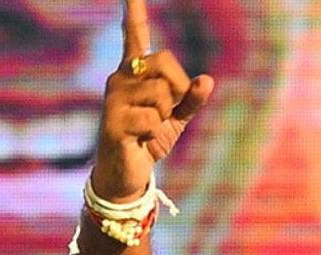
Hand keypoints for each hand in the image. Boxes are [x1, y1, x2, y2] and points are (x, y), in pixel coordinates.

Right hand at [92, 0, 213, 202]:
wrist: (128, 173)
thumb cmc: (151, 139)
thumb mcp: (178, 118)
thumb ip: (192, 99)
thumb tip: (208, 79)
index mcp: (136, 74)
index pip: (134, 36)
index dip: (133, 13)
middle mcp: (120, 78)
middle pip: (165, 63)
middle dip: (179, 90)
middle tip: (167, 113)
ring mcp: (113, 98)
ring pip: (161, 94)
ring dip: (165, 117)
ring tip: (149, 128)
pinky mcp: (112, 120)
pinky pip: (153, 119)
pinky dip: (156, 134)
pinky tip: (140, 140)